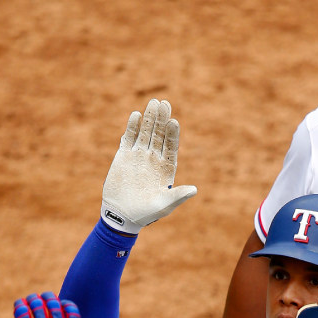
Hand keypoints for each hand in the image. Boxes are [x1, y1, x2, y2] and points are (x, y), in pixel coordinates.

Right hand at [0, 292, 86, 317]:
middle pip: (38, 307)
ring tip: (46, 296)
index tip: (20, 303)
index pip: (22, 313)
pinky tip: (62, 304)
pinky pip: (73, 314)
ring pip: (55, 307)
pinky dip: (67, 305)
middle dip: (33, 299)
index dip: (20, 305)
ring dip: (49, 298)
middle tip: (32, 298)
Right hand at [100, 98, 197, 233]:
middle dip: (162, 120)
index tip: (174, 121)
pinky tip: (136, 115)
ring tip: (153, 102)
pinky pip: (129, 138)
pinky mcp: (124, 156)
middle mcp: (154, 159)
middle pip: (159, 135)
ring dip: (149, 118)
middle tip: (164, 103)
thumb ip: (178, 196)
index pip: (171, 146)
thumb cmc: (147, 213)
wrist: (123, 215)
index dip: (173, 134)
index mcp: (167, 168)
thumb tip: (195, 190)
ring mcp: (139, 156)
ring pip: (145, 133)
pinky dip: (132, 127)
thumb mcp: (165, 205)